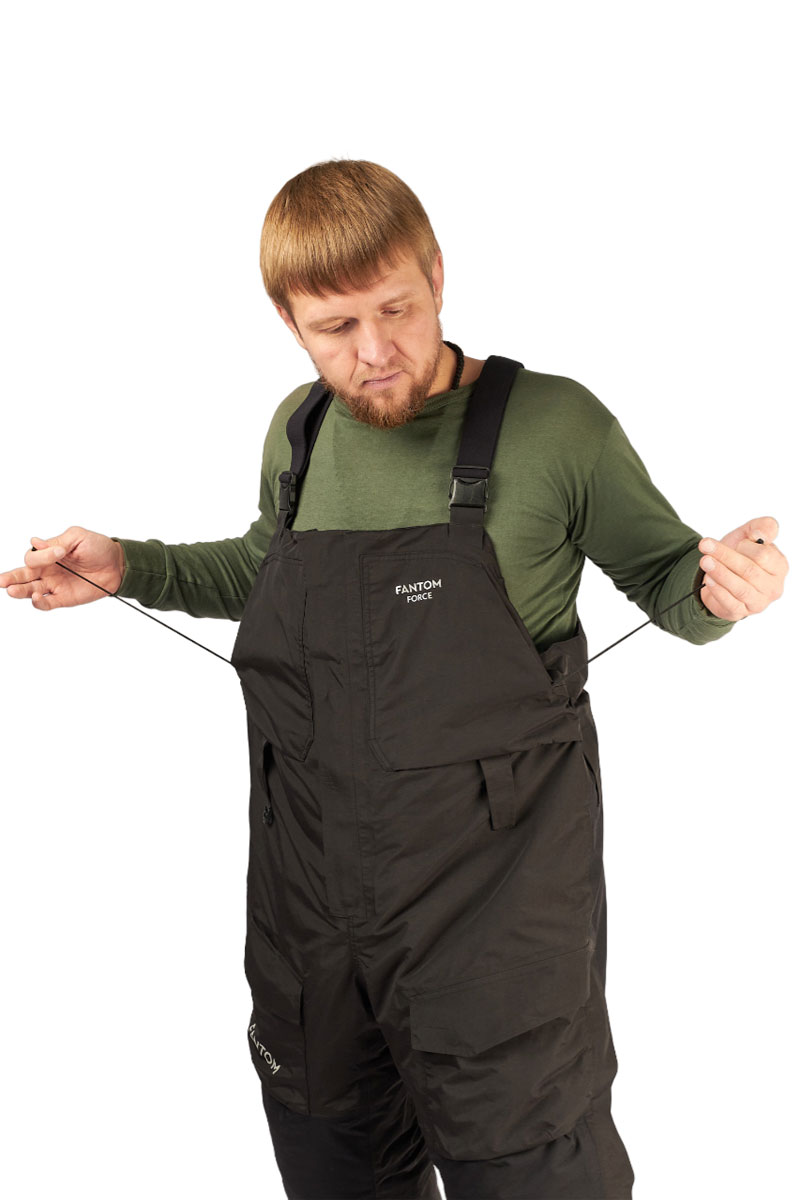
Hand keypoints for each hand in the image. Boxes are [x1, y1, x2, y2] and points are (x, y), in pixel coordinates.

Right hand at [0, 527, 125, 610]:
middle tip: (1, 581)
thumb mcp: (77, 537)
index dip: (41, 556)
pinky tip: (36, 597)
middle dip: (10, 578)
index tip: (61, 552)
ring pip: (30, 590)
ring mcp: (54, 585)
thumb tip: (36, 543)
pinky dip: (38, 602)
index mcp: (48, 554)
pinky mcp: (63, 598)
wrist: (117, 564)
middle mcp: (48, 570)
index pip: (32, 557)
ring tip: (11, 590)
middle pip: (23, 575)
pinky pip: (46, 603)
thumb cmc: (98, 547)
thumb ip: (56, 542)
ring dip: (19, 591)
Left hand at [697, 516, 787, 620]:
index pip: (764, 555)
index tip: (736, 541)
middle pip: (749, 571)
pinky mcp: (740, 612)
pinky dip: (718, 590)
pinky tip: (709, 580)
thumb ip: (762, 526)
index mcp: (779, 566)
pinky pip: (729, 603)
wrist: (720, 574)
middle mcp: (773, 587)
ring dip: (720, 573)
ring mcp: (758, 602)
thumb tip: (763, 534)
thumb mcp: (749, 535)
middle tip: (705, 545)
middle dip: (725, 556)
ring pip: (740, 588)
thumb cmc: (740, 554)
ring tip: (705, 561)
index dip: (746, 547)